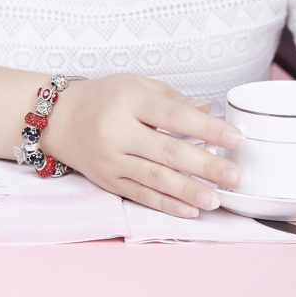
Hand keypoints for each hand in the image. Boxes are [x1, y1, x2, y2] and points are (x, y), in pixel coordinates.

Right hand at [44, 73, 244, 217]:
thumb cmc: (102, 97)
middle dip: (206, 166)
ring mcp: (111, 160)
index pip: (174, 116)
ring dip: (189, 191)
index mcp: (128, 101)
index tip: (237, 139)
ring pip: (155, 179)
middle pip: (168, 152)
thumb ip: (171, 99)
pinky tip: (188, 211)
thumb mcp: (135, 85)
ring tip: (216, 200)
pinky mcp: (107, 180)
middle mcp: (118, 132)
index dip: (208, 129)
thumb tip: (206, 112)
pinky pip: (139, 195)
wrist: (59, 119)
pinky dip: (165, 204)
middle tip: (236, 176)